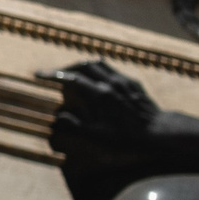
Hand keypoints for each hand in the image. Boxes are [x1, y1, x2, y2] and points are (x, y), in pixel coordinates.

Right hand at [41, 59, 160, 150]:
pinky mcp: (133, 82)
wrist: (159, 131)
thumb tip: (56, 119)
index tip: (39, 75)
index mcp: (100, 94)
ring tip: (75, 73)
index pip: (71, 78)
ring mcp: (123, 80)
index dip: (53, 74)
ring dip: (83, 66)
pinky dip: (99, 71)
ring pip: (99, 63)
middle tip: (57, 74)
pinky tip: (98, 81)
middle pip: (84, 65)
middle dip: (67, 67)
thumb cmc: (128, 135)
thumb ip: (75, 125)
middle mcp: (111, 82)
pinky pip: (112, 70)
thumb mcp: (99, 135)